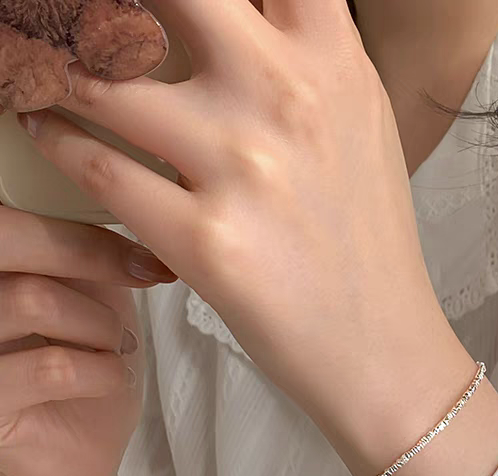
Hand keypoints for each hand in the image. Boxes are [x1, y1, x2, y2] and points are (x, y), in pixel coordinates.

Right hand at [0, 205, 175, 475]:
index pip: (10, 215)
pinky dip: (101, 369)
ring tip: (118, 344)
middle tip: (141, 274)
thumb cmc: (80, 369)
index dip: (78, 219)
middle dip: (85, 254)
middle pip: (7, 238)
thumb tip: (140, 203)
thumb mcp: (90, 299)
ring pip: (34, 298)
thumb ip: (89, 255)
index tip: (141, 240)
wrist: (75, 454)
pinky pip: (51, 366)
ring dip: (100, 322)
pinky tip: (111, 378)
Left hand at [16, 0, 477, 475]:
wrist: (381, 344)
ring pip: (98, 79)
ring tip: (39, 71)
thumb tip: (233, 12)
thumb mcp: (356, 127)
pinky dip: (55, 141)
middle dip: (100, 8)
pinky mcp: (205, 240)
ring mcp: (244, 167)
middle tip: (73, 17)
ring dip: (54, 69)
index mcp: (334, 62)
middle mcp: (287, 98)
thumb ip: (303, 57)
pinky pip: (96, 167)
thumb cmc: (367, 242)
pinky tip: (48, 131)